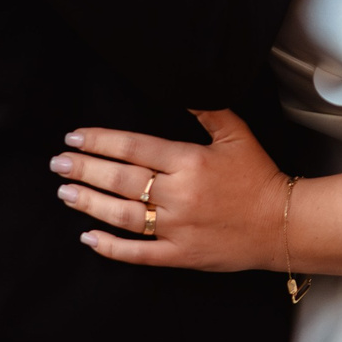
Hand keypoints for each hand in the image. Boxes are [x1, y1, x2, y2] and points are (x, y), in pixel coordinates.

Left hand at [50, 110, 286, 271]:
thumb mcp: (237, 135)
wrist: (283, 224)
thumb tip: (180, 86)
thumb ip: (207, 109)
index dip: (100, 141)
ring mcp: (177, 228)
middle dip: (84, 170)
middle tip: (58, 163)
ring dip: (89, 204)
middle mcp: (178, 195)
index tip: (74, 137)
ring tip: (64, 194)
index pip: (133, 148)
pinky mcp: (181, 255)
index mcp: (189, 162)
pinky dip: (111, 248)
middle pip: (121, 180)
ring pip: (122, 216)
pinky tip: (88, 237)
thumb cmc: (258, 176)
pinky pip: (139, 254)